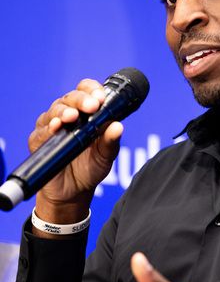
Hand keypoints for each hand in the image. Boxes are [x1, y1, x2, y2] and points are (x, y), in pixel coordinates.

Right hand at [29, 78, 122, 222]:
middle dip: (81, 100)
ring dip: (64, 112)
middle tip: (92, 106)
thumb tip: (118, 126)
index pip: (87, 91)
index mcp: (86, 112)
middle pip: (71, 98)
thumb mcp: (106, 155)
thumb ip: (111, 141)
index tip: (101, 97)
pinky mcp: (38, 141)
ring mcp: (51, 126)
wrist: (74, 192)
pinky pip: (41, 131)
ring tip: (72, 116)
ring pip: (54, 110)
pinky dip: (48, 128)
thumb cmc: (90, 167)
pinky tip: (55, 127)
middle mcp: (67, 115)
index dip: (93, 90)